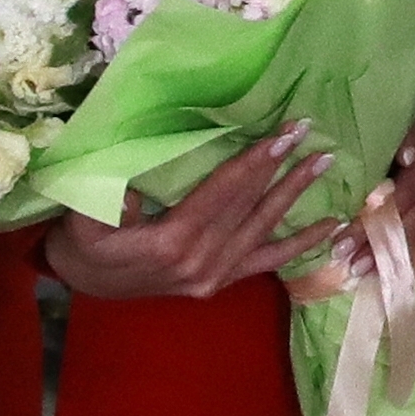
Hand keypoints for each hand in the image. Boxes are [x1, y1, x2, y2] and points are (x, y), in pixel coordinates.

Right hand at [44, 131, 334, 299]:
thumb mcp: (84, 218)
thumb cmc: (83, 240)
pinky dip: (301, 244)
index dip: (254, 163)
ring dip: (297, 196)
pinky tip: (332, 227)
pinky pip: (267, 262)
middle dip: (282, 168)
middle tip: (312, 134)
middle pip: (249, 206)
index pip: (223, 194)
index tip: (283, 135)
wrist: (83, 280)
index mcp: (172, 243)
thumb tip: (136, 188)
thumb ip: (108, 202)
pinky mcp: (220, 281)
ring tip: (326, 164)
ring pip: (264, 230)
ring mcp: (215, 275)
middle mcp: (202, 262)